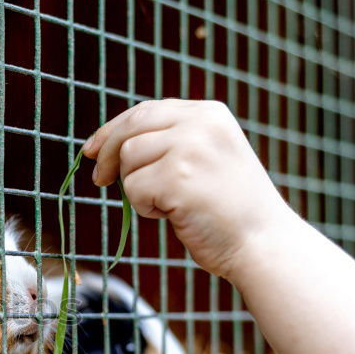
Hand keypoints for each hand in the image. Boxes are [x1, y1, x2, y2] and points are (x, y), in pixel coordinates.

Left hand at [83, 99, 296, 280]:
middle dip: (107, 154)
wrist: (262, 242)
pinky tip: (173, 214)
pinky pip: (134, 189)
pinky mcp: (177, 178)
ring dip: (136, 187)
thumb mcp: (207, 156)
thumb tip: (112, 142)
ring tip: (167, 203)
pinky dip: (144, 208)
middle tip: (99, 180)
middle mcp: (200, 123)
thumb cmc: (229, 209)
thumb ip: (172, 140)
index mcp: (209, 113)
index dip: (112, 131)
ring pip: (128, 159)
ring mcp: (190, 148)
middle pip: (129, 129)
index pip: (145, 111)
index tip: (92, 150)